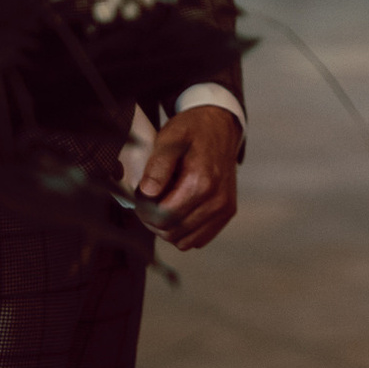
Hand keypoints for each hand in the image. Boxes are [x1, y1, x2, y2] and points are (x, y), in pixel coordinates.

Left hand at [135, 105, 239, 250]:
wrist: (219, 126)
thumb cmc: (192, 131)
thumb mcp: (170, 139)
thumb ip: (157, 166)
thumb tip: (147, 193)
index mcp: (202, 181)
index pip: (163, 216)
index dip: (144, 210)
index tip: (141, 194)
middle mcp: (217, 199)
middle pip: (171, 231)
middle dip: (154, 220)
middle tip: (150, 198)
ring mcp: (224, 208)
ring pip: (183, 241)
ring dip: (168, 227)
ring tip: (166, 202)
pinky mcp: (227, 212)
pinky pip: (198, 239)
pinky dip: (184, 230)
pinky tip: (181, 208)